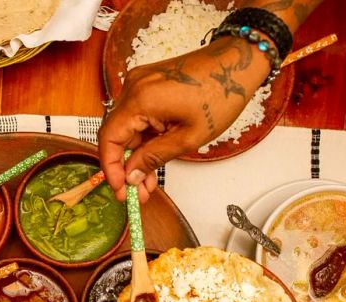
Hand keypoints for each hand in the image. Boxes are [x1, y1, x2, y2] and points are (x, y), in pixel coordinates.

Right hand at [98, 37, 269, 201]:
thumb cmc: (221, 94)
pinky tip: (151, 159)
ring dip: (135, 155)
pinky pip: (137, 117)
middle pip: (117, 134)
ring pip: (127, 128)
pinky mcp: (147, 85)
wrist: (236, 64)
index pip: (109, 138)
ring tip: (147, 182)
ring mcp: (139, 84)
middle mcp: (133, 87)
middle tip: (135, 192)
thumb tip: (132, 175)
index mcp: (140, 99)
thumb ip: (154, 157)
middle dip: (125, 166)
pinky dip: (143, 139)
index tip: (120, 187)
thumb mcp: (188, 137)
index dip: (110, 167)